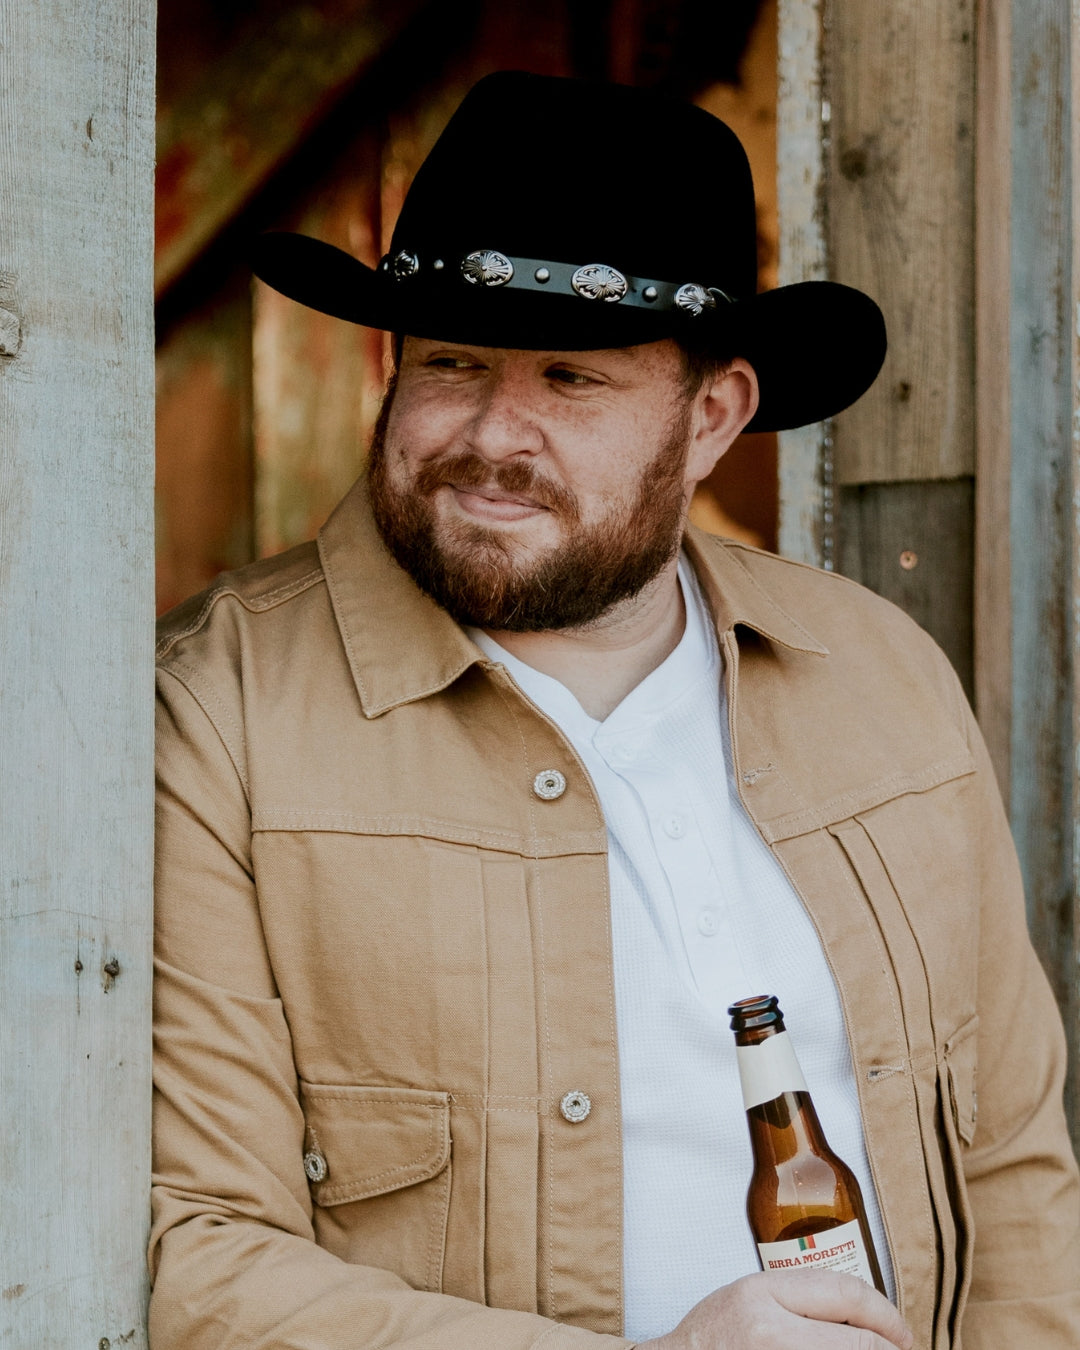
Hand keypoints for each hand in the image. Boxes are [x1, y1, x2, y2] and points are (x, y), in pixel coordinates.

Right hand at [635, 1270, 913, 1349]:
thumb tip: (870, 1320)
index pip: (848, 1296)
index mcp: (762, 1296)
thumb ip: (804, 1299)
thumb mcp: (752, 1296)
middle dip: (890, 1349)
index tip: (902, 1332)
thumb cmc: (712, 1338)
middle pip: (861, 1344)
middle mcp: (771, 1336)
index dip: (888, 1315)